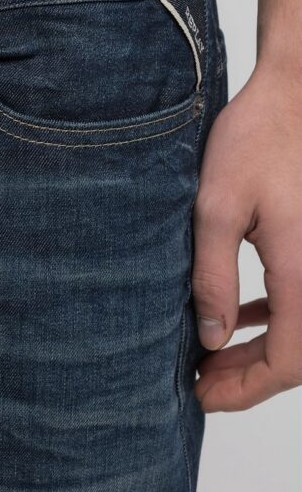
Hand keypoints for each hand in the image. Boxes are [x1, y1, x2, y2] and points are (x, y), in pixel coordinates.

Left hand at [191, 62, 301, 410]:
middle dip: (249, 378)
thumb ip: (212, 277)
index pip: (288, 361)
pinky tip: (239, 319)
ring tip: (211, 361)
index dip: (245, 390)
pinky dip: (271, 320)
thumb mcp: (214, 207)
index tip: (201, 396)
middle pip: (298, 355)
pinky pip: (300, 300)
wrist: (295, 94)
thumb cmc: (256, 139)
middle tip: (199, 386)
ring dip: (259, 352)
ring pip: (300, 330)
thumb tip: (211, 338)